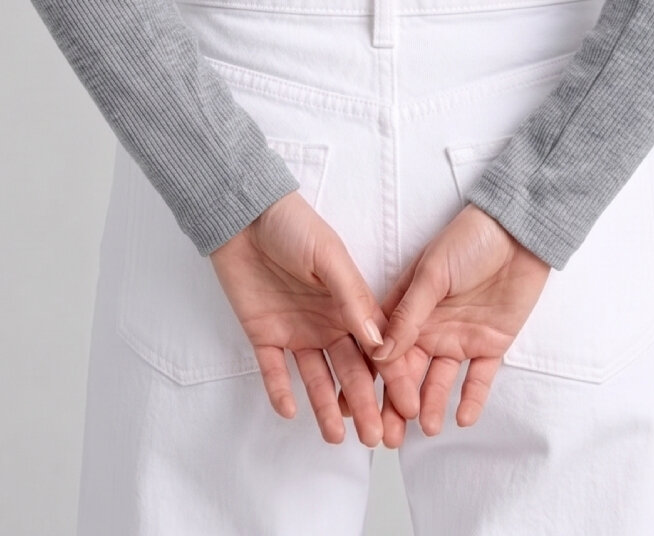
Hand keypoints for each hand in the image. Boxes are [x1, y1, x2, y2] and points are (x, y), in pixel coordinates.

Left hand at [208, 188, 416, 447]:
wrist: (244, 215)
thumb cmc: (293, 225)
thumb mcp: (328, 256)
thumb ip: (351, 298)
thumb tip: (379, 342)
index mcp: (349, 303)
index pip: (377, 346)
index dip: (393, 376)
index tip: (409, 406)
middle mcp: (326, 322)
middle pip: (350, 370)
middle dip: (364, 403)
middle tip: (376, 436)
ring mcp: (295, 331)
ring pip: (317, 377)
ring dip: (327, 406)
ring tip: (338, 437)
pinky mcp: (264, 335)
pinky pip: (274, 371)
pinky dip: (281, 391)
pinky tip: (291, 412)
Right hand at [360, 203, 551, 438]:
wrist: (517, 231)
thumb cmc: (468, 240)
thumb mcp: (432, 273)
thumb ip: (409, 314)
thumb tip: (380, 354)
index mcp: (408, 307)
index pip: (385, 348)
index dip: (372, 376)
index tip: (357, 404)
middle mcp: (429, 327)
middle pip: (408, 372)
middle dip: (397, 403)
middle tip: (389, 435)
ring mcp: (459, 337)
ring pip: (439, 381)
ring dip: (430, 404)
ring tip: (424, 428)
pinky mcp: (490, 345)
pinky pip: (478, 378)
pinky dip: (470, 398)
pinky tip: (462, 418)